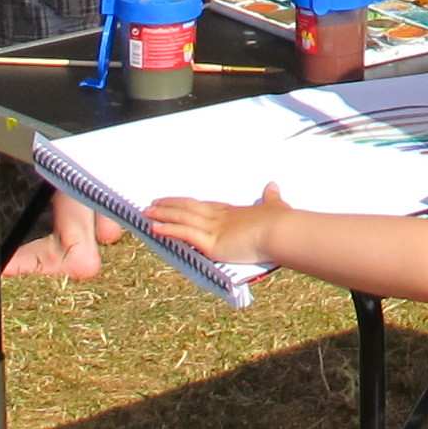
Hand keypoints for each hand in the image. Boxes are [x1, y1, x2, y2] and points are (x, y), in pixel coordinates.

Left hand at [142, 185, 287, 264]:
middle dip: (169, 205)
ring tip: (145, 212)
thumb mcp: (275, 206)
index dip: (186, 203)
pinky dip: (168, 230)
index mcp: (233, 212)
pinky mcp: (212, 243)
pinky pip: (184, 234)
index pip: (204, 206)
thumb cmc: (281, 222)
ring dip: (162, 214)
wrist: (282, 231)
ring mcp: (214, 229)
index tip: (174, 201)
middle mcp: (220, 217)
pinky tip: (154, 228)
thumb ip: (271, 198)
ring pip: (182, 218)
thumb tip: (272, 185)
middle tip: (152, 203)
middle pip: (188, 208)